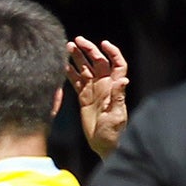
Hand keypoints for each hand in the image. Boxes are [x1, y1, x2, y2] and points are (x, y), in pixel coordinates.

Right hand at [66, 37, 129, 160]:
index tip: (103, 44)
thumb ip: (118, 96)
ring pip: (85, 69)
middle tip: (77, 40)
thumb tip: (124, 79)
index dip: (112, 52)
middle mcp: (105, 85)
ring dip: (78, 58)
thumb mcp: (117, 115)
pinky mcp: (83, 97)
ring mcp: (93, 90)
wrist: (103, 145)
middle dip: (88, 50)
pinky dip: (70, 73)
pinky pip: (76, 81)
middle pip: (97, 62)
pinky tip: (62, 65)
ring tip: (67, 47)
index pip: (117, 64)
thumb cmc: (113, 132)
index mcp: (114, 87)